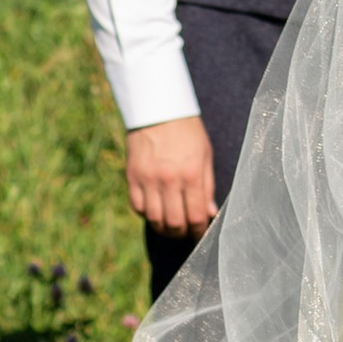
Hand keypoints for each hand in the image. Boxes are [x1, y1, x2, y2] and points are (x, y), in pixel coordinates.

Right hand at [124, 115, 215, 236]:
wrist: (157, 107)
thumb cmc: (187, 130)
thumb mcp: (205, 154)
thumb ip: (208, 185)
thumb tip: (210, 213)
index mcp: (191, 173)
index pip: (195, 216)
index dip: (198, 231)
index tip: (200, 234)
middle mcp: (169, 179)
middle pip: (174, 223)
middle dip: (181, 234)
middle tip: (185, 232)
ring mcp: (148, 179)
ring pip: (154, 219)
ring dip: (163, 228)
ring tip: (170, 226)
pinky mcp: (132, 176)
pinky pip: (137, 207)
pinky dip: (146, 214)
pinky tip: (155, 210)